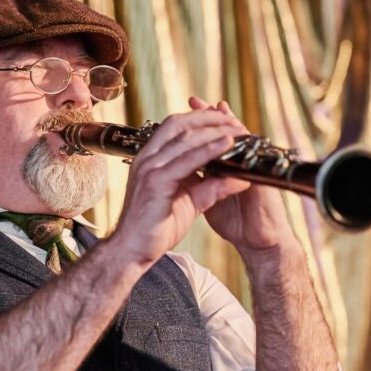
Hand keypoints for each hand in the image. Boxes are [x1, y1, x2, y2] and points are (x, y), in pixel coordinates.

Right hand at [109, 105, 250, 266]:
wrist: (131, 251)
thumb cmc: (156, 229)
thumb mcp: (189, 202)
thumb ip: (209, 187)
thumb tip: (238, 178)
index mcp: (151, 159)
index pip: (175, 127)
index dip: (201, 119)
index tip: (225, 120)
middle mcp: (147, 158)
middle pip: (180, 124)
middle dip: (209, 118)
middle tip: (234, 120)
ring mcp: (150, 168)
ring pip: (185, 138)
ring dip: (214, 130)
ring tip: (237, 130)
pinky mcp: (156, 182)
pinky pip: (187, 160)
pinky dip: (209, 149)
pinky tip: (226, 145)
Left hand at [189, 97, 298, 257]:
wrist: (261, 243)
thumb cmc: (238, 223)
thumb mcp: (211, 201)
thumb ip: (202, 183)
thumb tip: (183, 170)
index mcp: (226, 168)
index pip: (209, 141)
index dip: (198, 126)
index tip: (184, 112)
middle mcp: (241, 164)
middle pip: (223, 131)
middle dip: (208, 116)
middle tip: (195, 100)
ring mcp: (253, 168)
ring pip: (241, 136)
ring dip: (226, 119)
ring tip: (214, 105)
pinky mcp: (262, 176)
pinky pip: (251, 153)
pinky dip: (242, 139)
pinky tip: (233, 128)